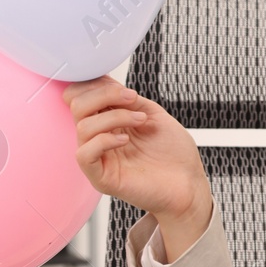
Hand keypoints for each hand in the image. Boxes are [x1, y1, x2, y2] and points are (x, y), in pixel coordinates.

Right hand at [64, 76, 212, 259]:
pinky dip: (104, 140)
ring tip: (141, 120)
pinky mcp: (101, 177)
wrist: (188, 183)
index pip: (81, 97)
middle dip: (104, 94)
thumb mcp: (152, 113)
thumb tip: (105, 82)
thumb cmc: (173, 152)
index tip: (122, 87)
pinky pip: (84, 154)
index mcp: (108, 122)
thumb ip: (127, 99)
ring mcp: (99, 158)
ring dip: (115, 116)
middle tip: (132, 98)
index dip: (95, 85)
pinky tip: (126, 140)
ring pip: (83, 127)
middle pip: (77, 106)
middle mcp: (99, 138)